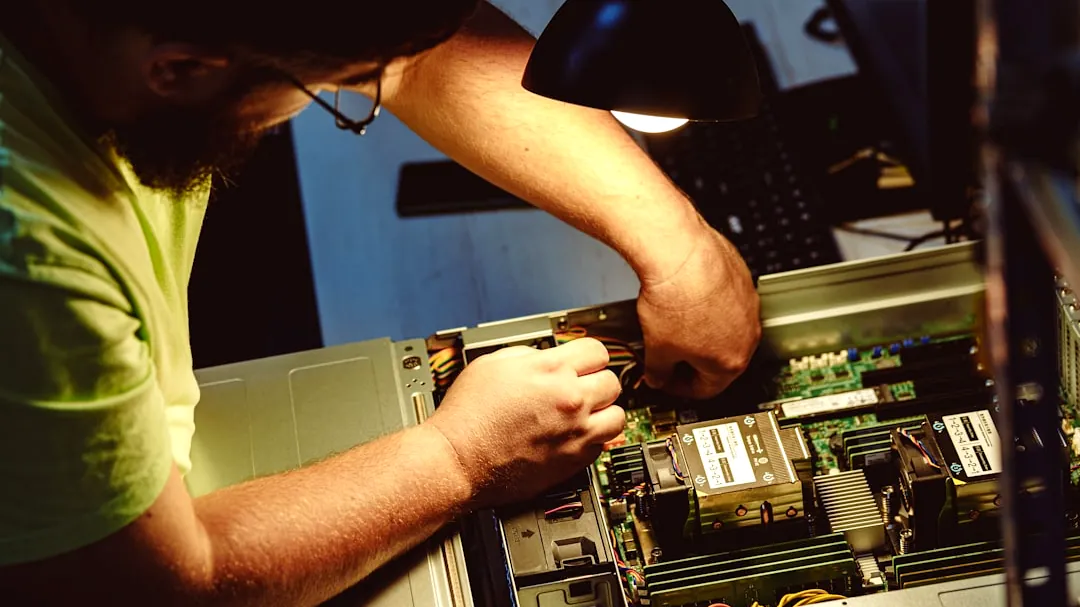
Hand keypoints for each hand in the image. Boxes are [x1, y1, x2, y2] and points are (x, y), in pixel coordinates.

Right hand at [426, 338, 624, 508]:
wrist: (458, 460)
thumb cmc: (468, 416)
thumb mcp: (492, 363)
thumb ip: (530, 355)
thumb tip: (548, 358)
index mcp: (551, 370)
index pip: (597, 351)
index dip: (588, 356)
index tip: (583, 363)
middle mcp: (571, 400)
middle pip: (612, 382)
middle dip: (597, 382)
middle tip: (582, 388)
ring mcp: (576, 432)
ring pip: (619, 416)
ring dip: (604, 412)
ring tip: (586, 414)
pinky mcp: (574, 460)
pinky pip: (602, 445)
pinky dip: (592, 439)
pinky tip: (572, 436)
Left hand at [637, 222, 760, 397]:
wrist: (679, 252)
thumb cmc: (675, 296)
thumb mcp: (656, 348)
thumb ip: (658, 372)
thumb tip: (657, 375)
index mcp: (732, 361)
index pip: (707, 390)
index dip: (680, 388)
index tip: (668, 381)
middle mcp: (748, 335)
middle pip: (720, 360)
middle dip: (692, 360)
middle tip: (669, 354)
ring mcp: (749, 305)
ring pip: (726, 329)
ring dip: (702, 332)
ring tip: (674, 321)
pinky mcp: (743, 279)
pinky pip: (726, 301)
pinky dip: (709, 304)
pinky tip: (686, 298)